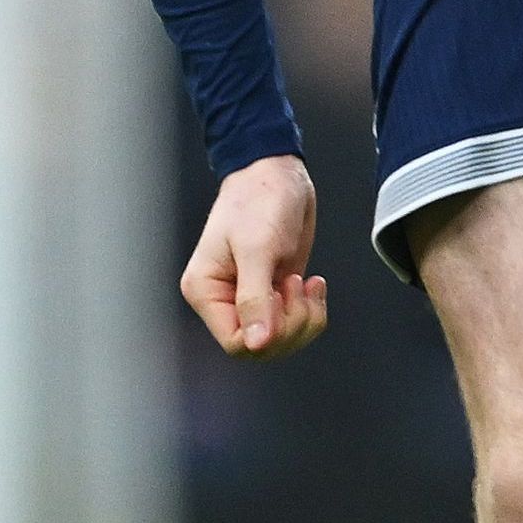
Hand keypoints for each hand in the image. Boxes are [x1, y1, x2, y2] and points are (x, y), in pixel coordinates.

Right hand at [180, 155, 328, 358]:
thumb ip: (255, 298)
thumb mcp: (258, 249)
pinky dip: (312, 308)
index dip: (267, 334)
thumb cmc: (259, 202)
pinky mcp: (276, 291)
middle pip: (261, 347)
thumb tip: (256, 344)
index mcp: (207, 292)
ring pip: (281, 338)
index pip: (235, 343)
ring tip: (306, 282)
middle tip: (297, 285)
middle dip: (290, 325)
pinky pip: (296, 321)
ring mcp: (252, 297)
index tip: (282, 296)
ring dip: (304, 317)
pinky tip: (314, 282)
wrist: (278, 175)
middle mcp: (226, 300)